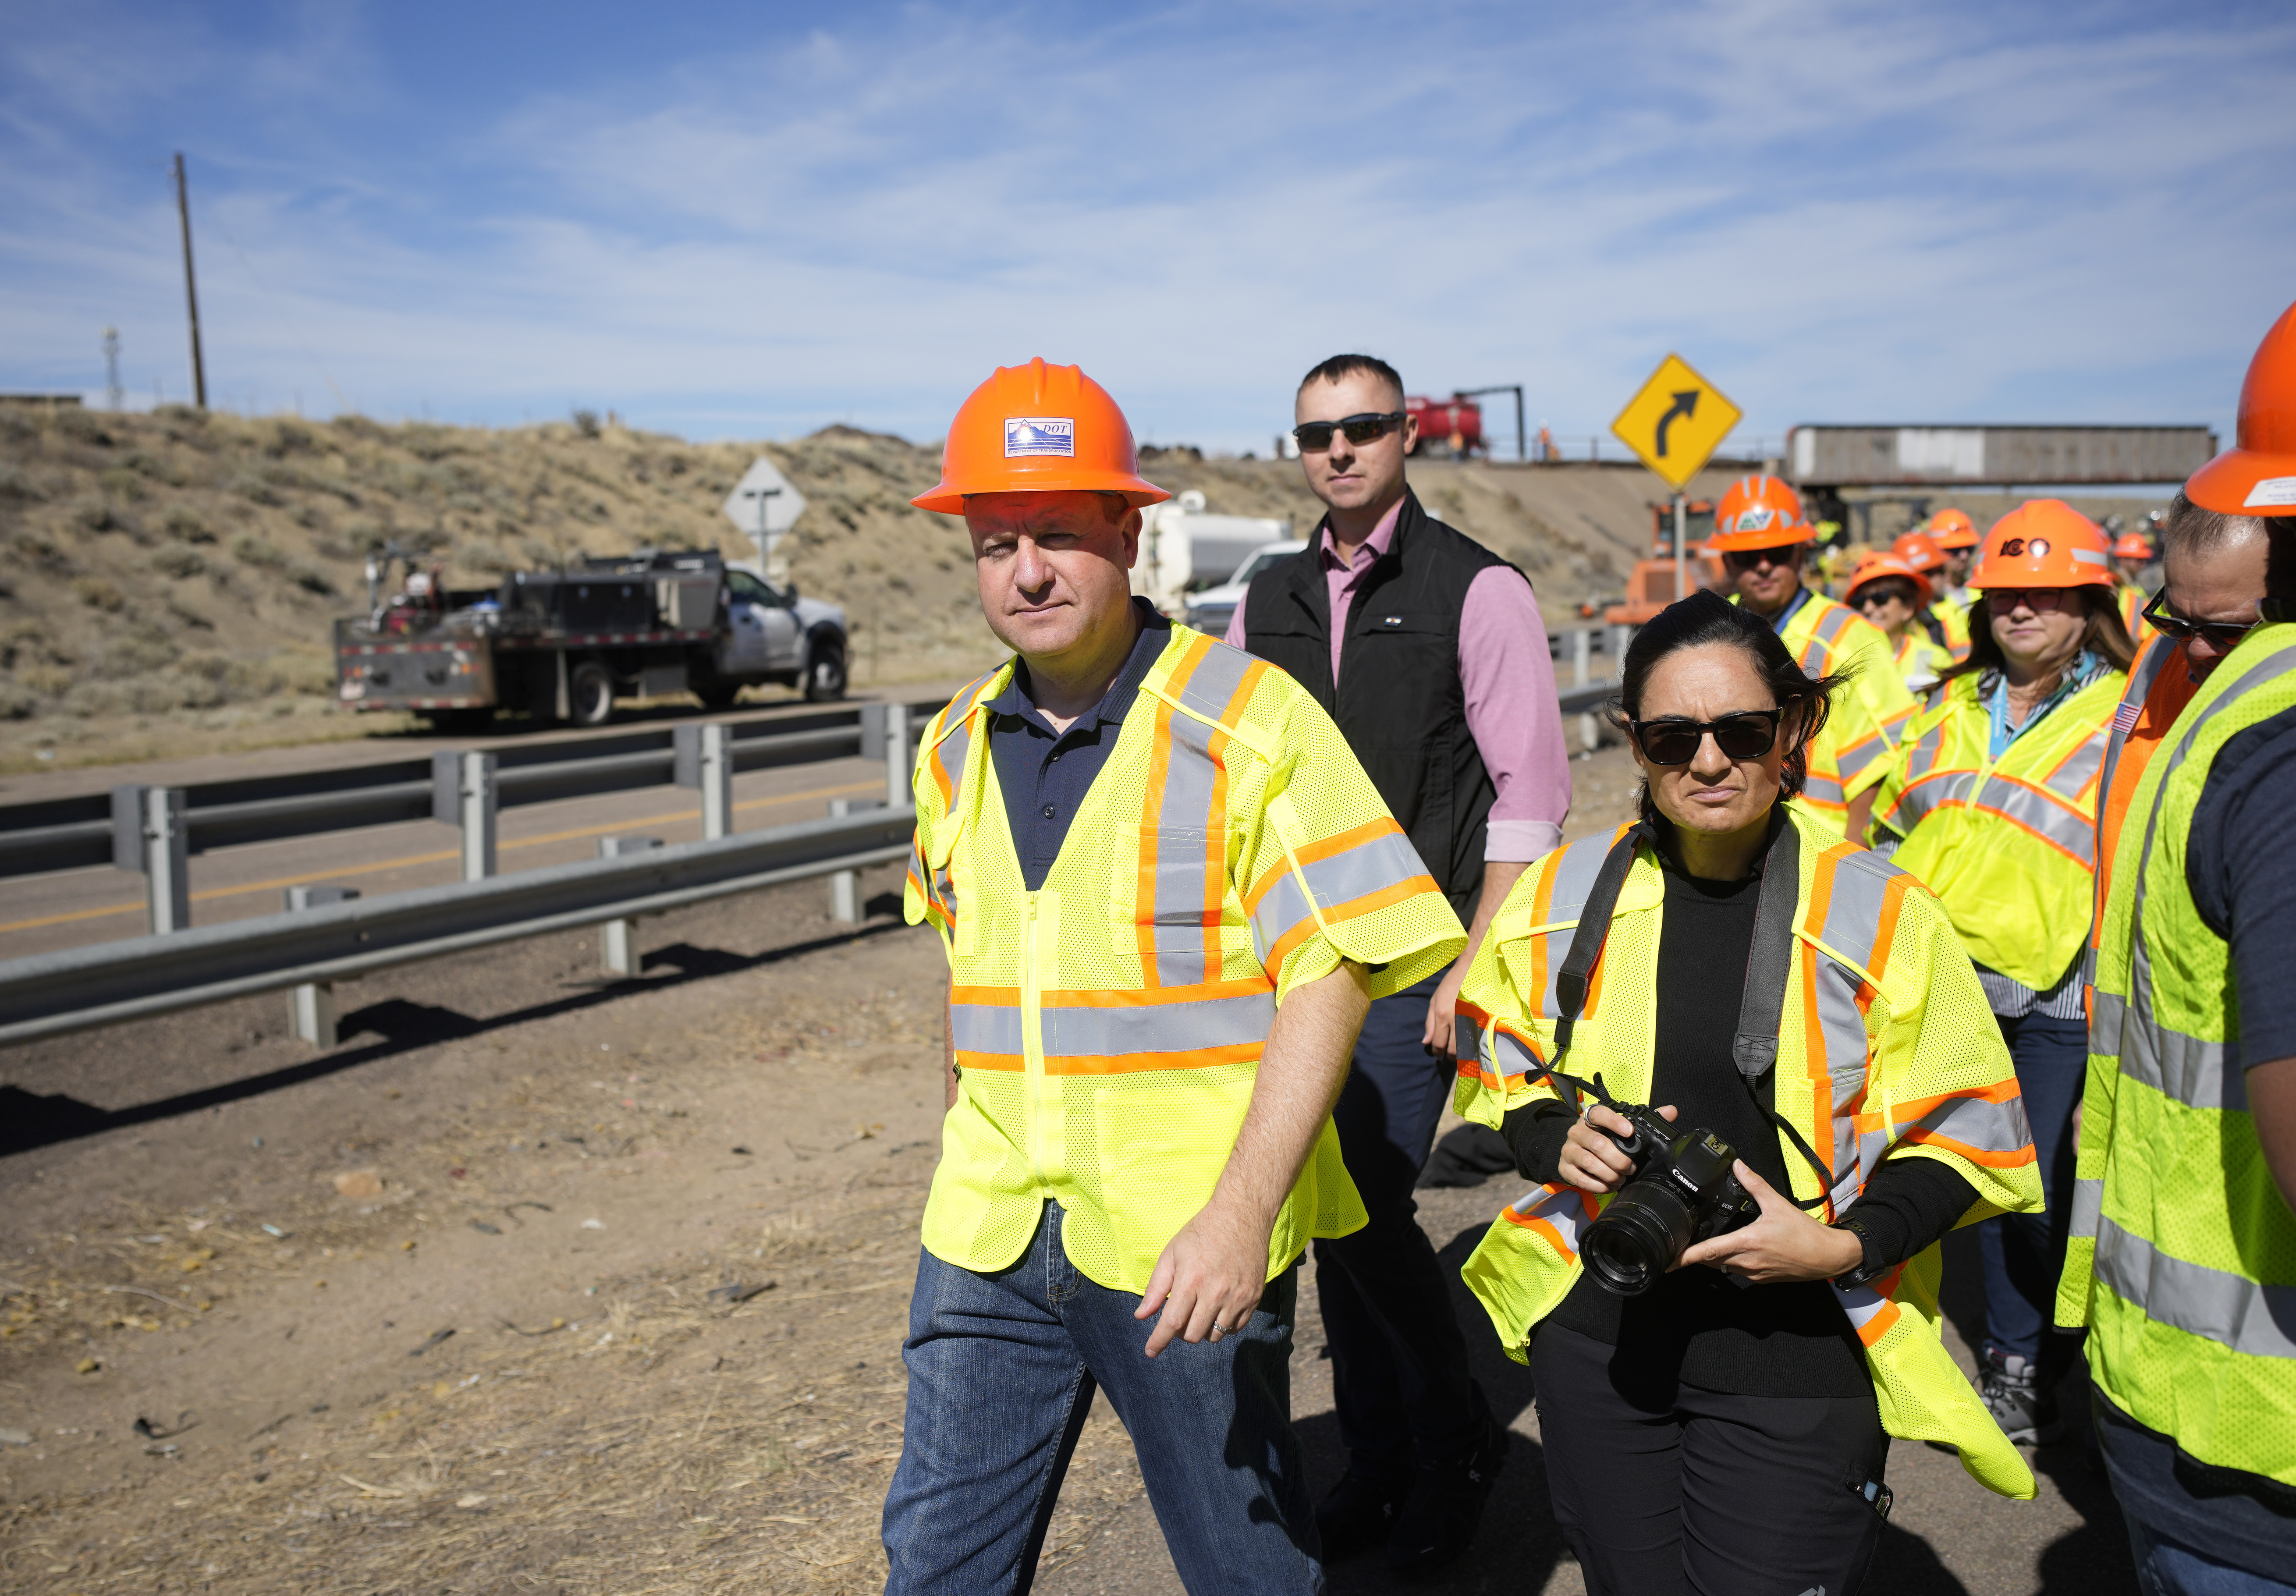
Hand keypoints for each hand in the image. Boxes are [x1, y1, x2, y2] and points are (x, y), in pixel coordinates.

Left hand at [1134, 1197, 1271, 1356]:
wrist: (1242, 1215)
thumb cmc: (1202, 1232)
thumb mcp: (1172, 1253)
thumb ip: (1156, 1287)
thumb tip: (1141, 1316)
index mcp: (1191, 1281)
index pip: (1172, 1323)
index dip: (1159, 1341)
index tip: (1150, 1352)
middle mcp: (1216, 1293)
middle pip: (1192, 1334)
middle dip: (1180, 1332)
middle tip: (1179, 1315)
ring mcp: (1238, 1297)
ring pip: (1214, 1336)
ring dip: (1201, 1331)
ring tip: (1199, 1311)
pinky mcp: (1253, 1298)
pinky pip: (1235, 1329)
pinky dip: (1222, 1326)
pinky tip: (1217, 1309)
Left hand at [1421, 957, 1469, 1063]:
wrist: (1472, 969)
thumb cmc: (1451, 984)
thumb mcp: (1434, 1000)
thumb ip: (1430, 1023)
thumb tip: (1426, 1042)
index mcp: (1443, 1014)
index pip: (1438, 1043)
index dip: (1437, 1052)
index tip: (1437, 1053)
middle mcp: (1457, 1019)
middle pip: (1453, 1050)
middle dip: (1449, 1056)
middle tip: (1447, 1055)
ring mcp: (1473, 1020)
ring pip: (1467, 1048)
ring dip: (1461, 1054)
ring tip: (1457, 1051)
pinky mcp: (1484, 1019)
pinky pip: (1478, 1039)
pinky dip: (1473, 1045)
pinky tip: (1469, 1043)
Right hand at [1558, 1103, 1676, 1193]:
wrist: (1575, 1153)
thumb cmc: (1603, 1139)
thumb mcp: (1620, 1128)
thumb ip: (1645, 1119)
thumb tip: (1671, 1111)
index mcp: (1591, 1118)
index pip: (1599, 1113)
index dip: (1614, 1122)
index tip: (1630, 1132)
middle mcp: (1577, 1132)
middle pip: (1597, 1144)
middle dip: (1619, 1159)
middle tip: (1630, 1168)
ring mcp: (1569, 1150)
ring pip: (1589, 1162)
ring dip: (1610, 1174)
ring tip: (1621, 1179)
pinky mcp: (1564, 1168)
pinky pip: (1580, 1179)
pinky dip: (1598, 1186)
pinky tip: (1608, 1186)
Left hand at [1677, 1161, 1863, 1283]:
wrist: (1829, 1257)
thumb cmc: (1806, 1234)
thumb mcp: (1778, 1204)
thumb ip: (1754, 1184)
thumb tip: (1738, 1166)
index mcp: (1747, 1243)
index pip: (1707, 1252)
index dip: (1685, 1257)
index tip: (1667, 1261)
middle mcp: (1747, 1262)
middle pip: (1710, 1261)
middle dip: (1695, 1255)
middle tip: (1680, 1246)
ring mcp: (1754, 1273)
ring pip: (1723, 1267)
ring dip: (1713, 1257)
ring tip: (1703, 1245)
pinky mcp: (1762, 1279)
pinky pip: (1738, 1271)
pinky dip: (1730, 1262)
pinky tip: (1732, 1249)